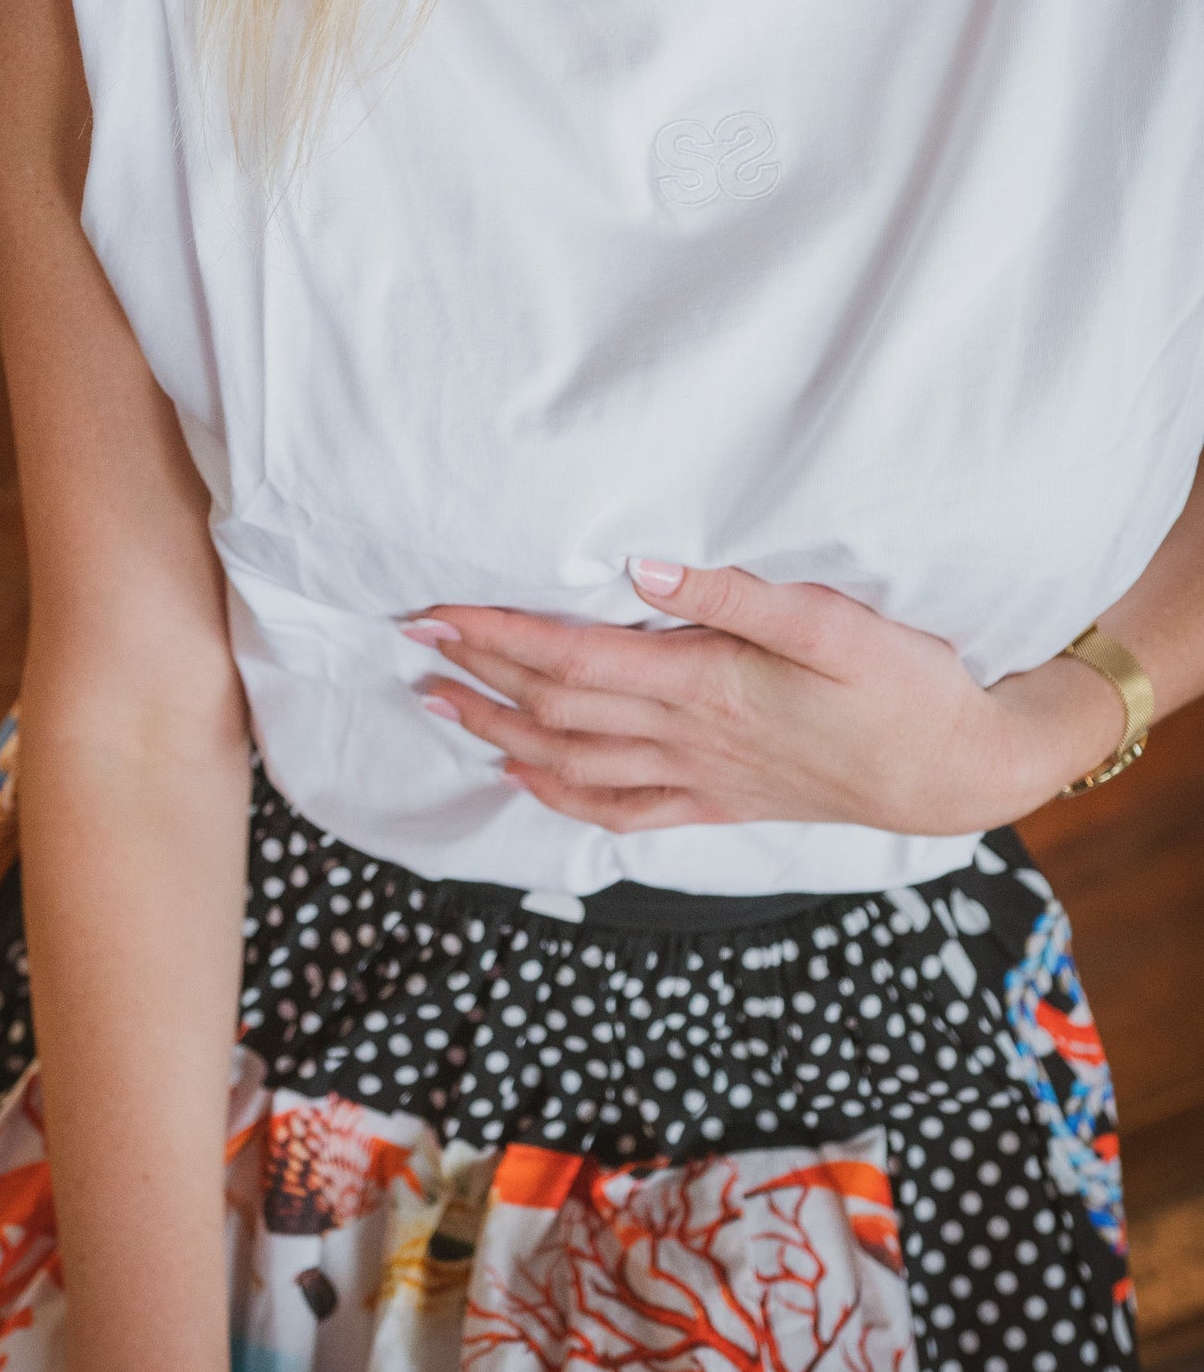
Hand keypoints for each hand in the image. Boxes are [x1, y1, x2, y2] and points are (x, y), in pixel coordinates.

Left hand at [404, 561, 1125, 835]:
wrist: (958, 772)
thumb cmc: (905, 685)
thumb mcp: (832, 622)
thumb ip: (732, 592)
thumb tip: (638, 561)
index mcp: (705, 684)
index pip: (570, 659)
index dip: (495, 634)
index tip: (435, 610)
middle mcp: (687, 738)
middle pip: (554, 709)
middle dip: (478, 674)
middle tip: (414, 642)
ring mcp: (700, 778)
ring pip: (573, 763)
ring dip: (500, 733)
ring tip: (442, 705)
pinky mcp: (721, 803)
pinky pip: (620, 811)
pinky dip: (560, 795)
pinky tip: (524, 780)